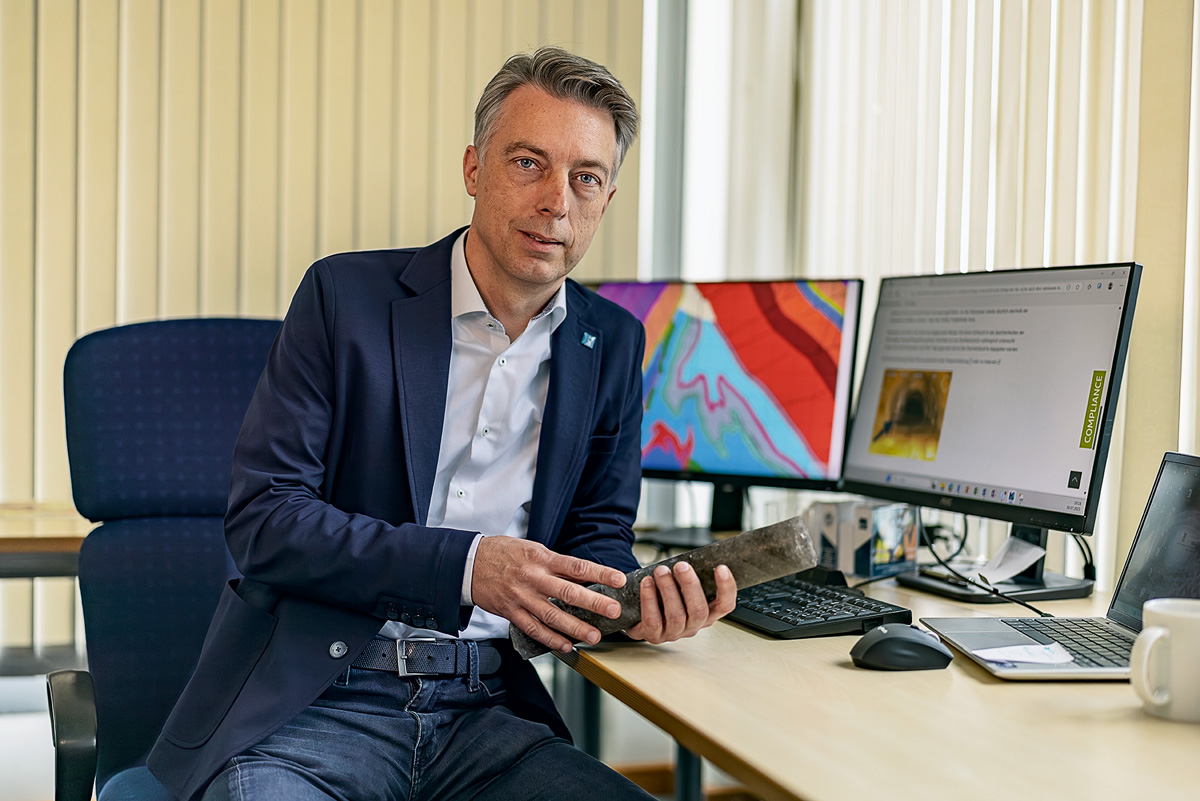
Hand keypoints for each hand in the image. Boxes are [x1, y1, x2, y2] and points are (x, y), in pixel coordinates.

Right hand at [471, 536, 626, 653]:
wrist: (470, 563)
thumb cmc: (504, 553)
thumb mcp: (533, 549)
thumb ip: (557, 564)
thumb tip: (585, 575)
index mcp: (541, 558)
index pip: (577, 566)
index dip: (600, 573)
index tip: (619, 580)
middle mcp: (533, 578)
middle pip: (568, 592)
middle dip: (593, 603)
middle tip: (613, 612)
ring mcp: (521, 597)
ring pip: (552, 615)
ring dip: (575, 628)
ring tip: (593, 636)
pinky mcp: (511, 612)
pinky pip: (533, 628)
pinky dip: (550, 639)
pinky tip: (566, 645)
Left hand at [625, 562, 736, 644]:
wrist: (642, 615)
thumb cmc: (667, 597)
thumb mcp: (683, 587)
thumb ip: (690, 577)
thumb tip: (691, 559)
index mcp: (708, 613)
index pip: (725, 605)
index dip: (726, 588)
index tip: (721, 568)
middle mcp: (694, 625)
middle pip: (699, 610)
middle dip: (690, 585)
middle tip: (681, 566)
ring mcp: (675, 633)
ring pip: (676, 615)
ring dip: (668, 589)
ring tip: (661, 571)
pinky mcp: (654, 635)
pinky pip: (653, 620)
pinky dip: (649, 600)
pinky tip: (646, 584)